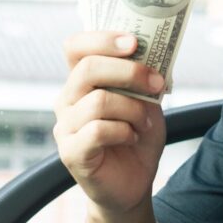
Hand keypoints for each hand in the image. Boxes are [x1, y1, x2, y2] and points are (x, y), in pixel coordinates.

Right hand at [53, 32, 167, 216]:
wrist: (133, 183)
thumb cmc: (137, 137)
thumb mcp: (147, 101)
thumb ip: (144, 78)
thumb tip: (156, 52)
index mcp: (83, 82)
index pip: (76, 47)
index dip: (102, 39)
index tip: (135, 42)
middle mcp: (68, 100)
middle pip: (88, 69)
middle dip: (130, 72)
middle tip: (156, 84)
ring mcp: (66, 127)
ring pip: (99, 101)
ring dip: (134, 109)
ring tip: (145, 122)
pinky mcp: (71, 152)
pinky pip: (98, 130)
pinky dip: (125, 131)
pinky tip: (132, 138)